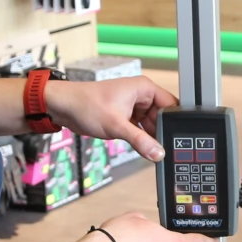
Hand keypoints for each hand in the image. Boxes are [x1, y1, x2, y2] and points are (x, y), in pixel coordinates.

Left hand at [45, 76, 174, 161]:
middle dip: (162, 133)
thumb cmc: (85, 105)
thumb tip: (158, 153)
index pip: (171, 105)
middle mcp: (141, 95)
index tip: (178, 138)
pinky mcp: (125, 116)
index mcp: (144, 88)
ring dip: (150, 137)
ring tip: (151, 149)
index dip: (175, 122)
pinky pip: (140, 129)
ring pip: (152, 125)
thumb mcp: (116, 125)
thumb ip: (140, 140)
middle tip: (164, 150)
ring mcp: (133, 106)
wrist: (63, 107)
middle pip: (163, 117)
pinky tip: (141, 147)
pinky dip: (140, 138)